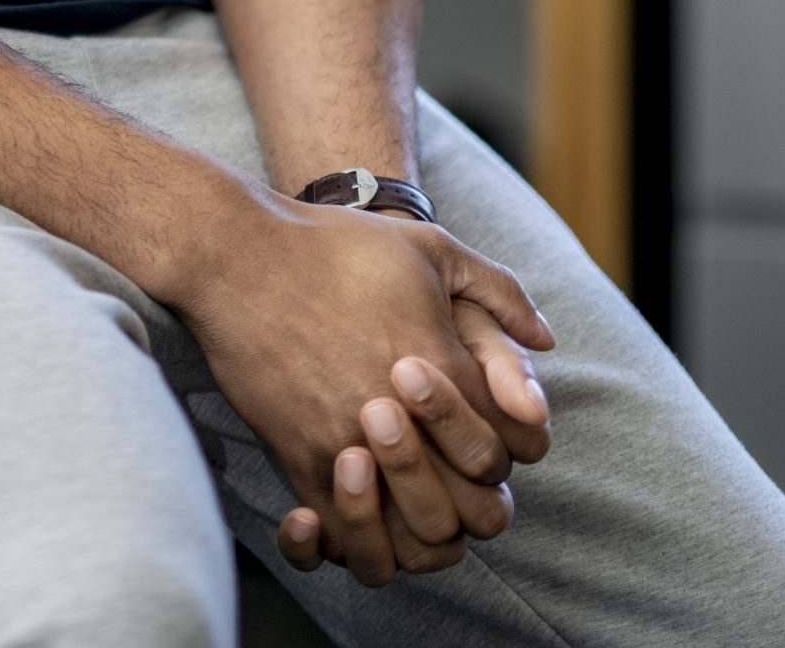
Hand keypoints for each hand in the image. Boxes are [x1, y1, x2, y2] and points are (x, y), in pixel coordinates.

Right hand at [165, 187, 551, 582]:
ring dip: (418, 528)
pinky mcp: (300, 457)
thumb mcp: (428, 247)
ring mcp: (351, 443)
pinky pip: (342, 536)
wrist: (239, 254)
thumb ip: (497, 290)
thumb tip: (546, 337)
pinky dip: (353, 538)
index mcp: (446, 368)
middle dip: (470, 497)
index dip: (507, 447)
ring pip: (414, 539)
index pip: (512, 448)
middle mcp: (406, 418)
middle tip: (441, 466)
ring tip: (399, 491)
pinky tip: (349, 505)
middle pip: (474, 508)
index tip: (479, 427)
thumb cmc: (336, 246)